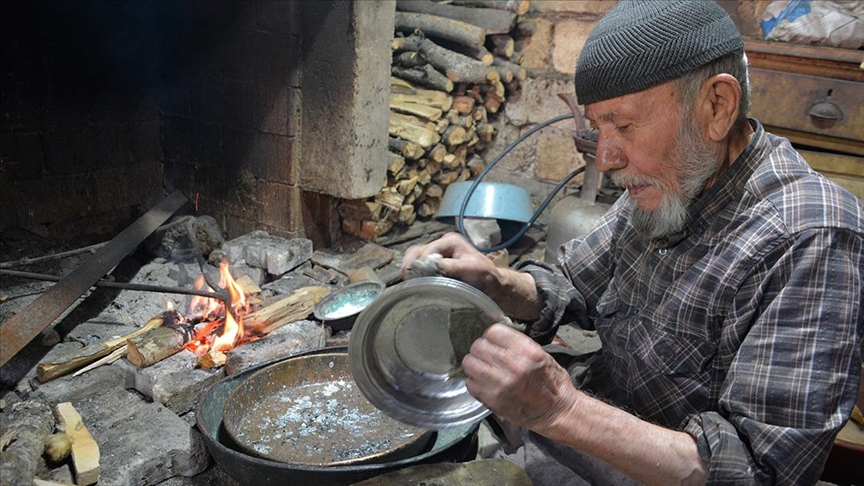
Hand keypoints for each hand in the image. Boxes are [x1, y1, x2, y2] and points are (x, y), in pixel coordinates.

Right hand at [402, 232, 541, 319]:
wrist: (493, 287)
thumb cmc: (485, 277)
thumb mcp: (469, 269)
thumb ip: (449, 267)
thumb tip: (428, 266)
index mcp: (450, 241)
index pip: (427, 250)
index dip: (420, 264)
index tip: (417, 279)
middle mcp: (442, 245)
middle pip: (417, 251)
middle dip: (412, 265)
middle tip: (408, 281)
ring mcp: (438, 255)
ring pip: (415, 258)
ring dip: (412, 270)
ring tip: (410, 283)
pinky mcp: (436, 266)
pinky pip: (419, 267)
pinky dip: (415, 274)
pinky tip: (415, 284)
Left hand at [462, 323, 576, 431]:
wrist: (557, 412)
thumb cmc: (552, 383)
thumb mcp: (541, 354)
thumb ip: (517, 344)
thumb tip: (494, 337)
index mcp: (527, 351)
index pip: (493, 332)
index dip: (491, 336)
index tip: (493, 342)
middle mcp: (513, 366)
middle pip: (478, 346)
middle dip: (481, 349)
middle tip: (487, 356)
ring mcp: (501, 384)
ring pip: (469, 363)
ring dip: (475, 364)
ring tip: (484, 369)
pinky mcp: (492, 400)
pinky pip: (470, 383)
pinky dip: (475, 382)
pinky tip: (485, 383)